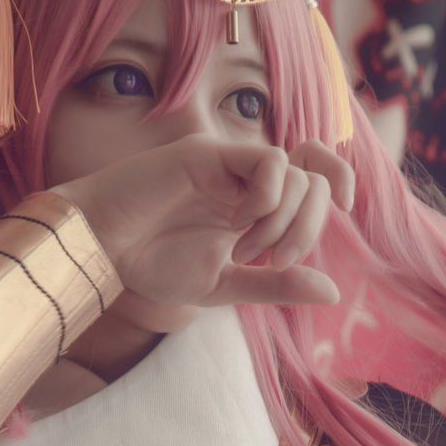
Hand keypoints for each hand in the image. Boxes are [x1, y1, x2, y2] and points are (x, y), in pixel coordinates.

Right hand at [55, 137, 353, 310]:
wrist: (104, 248)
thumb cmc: (154, 265)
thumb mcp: (225, 285)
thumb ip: (276, 285)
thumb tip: (333, 291)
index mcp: (255, 208)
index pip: (315, 182)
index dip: (339, 187)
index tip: (341, 212)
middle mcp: (247, 182)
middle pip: (314, 180)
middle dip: (308, 227)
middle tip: (276, 261)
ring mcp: (230, 166)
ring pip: (296, 173)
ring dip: (282, 222)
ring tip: (246, 249)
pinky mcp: (212, 154)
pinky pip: (269, 162)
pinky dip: (268, 197)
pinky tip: (239, 223)